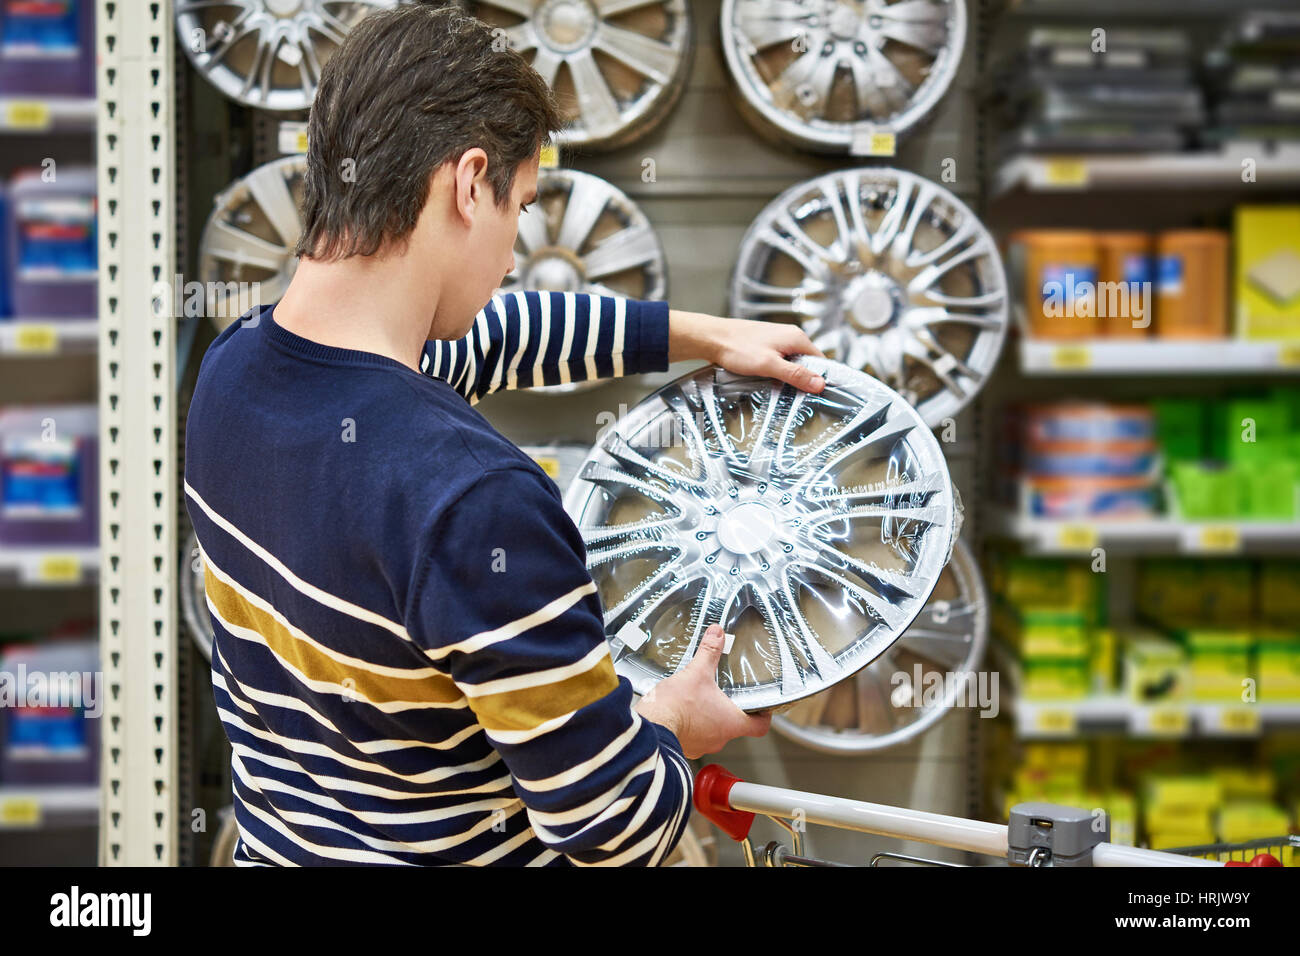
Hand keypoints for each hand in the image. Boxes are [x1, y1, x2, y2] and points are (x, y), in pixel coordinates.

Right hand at [634, 624, 771, 758]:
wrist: (653, 726)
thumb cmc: (677, 706)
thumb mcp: (697, 672)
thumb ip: (709, 652)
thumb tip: (717, 634)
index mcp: (731, 722)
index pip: (759, 727)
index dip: (763, 717)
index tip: (762, 708)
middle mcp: (719, 739)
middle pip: (735, 727)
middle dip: (729, 712)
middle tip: (723, 696)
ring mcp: (702, 746)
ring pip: (713, 733)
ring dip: (708, 720)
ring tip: (699, 702)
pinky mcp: (685, 747)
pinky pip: (694, 738)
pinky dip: (691, 726)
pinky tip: (682, 713)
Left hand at [668, 310, 826, 393]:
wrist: (712, 338)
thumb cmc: (738, 348)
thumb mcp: (769, 365)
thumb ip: (795, 374)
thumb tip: (820, 384)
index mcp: (796, 338)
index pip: (820, 360)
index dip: (819, 378)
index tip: (816, 394)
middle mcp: (790, 335)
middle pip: (806, 362)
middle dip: (802, 379)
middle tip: (794, 395)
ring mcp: (777, 338)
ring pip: (792, 362)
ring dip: (788, 376)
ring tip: (778, 387)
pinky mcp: (766, 344)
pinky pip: (780, 360)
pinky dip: (777, 371)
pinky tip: (767, 378)